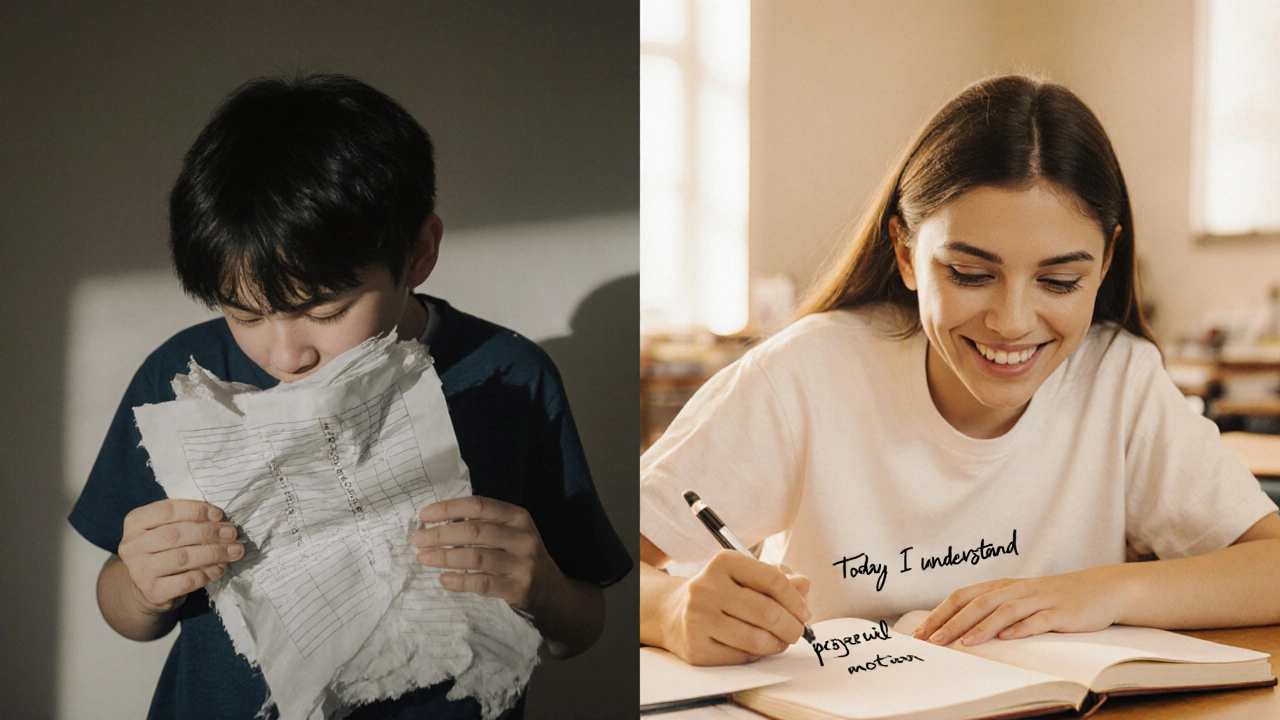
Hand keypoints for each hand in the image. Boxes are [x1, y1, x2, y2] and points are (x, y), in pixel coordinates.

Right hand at [117, 499, 242, 612]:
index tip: (219, 514)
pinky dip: (208, 573)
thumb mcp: (166, 529)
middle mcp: (132, 546)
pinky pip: (188, 580)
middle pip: (176, 534)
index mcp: (135, 522)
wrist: (146, 588)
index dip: (196, 510)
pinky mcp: (152, 592)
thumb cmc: (164, 550)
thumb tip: (221, 521)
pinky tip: (220, 568)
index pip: (167, 510)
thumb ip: (187, 520)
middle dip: (209, 532)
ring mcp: (139, 571)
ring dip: (214, 553)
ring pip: (183, 558)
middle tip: (231, 533)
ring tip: (234, 550)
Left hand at [412, 496, 559, 612]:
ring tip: (423, 558)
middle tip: (417, 540)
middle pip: (474, 531)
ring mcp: (524, 564)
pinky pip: (482, 583)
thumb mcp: (512, 535)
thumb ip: (485, 525)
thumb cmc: (521, 559)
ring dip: (444, 557)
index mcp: (519, 517)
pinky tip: (443, 579)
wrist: (553, 595)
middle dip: (440, 534)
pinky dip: (459, 581)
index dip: (449, 508)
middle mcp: (524, 537)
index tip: (424, 514)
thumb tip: (437, 521)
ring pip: (476, 557)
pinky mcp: (519, 589)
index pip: (479, 505)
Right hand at [659, 551, 810, 665]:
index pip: (772, 580)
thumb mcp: (744, 576)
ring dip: (778, 643)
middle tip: (797, 631)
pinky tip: (757, 647)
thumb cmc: (719, 593)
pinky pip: (742, 656)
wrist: (673, 613)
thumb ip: (777, 579)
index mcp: (723, 563)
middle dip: (791, 626)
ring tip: (780, 640)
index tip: (804, 612)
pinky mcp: (697, 648)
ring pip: (757, 639)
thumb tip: (803, 587)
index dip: (795, 600)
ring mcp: (699, 619)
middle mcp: (707, 588)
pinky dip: (758, 654)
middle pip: (767, 612)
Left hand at [911, 565, 1132, 646]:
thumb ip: (992, 609)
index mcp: (1001, 586)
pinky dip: (1021, 628)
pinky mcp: (1059, 612)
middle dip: (952, 623)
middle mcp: (1016, 590)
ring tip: (964, 643)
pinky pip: (1037, 619)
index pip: (962, 597)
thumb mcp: (1019, 599)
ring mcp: (1038, 599)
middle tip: (933, 641)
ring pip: (1004, 611)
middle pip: (977, 604)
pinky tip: (1007, 638)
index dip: (940, 613)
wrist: (1098, 589)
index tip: (921, 633)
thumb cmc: (1052, 598)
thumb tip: (957, 628)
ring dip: (981, 627)